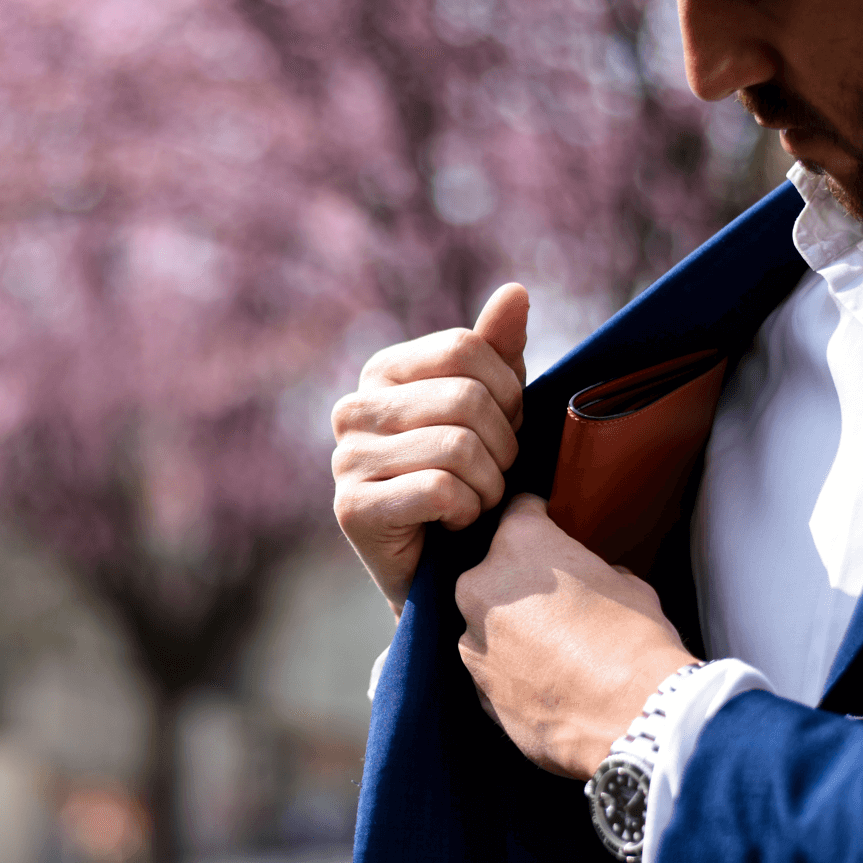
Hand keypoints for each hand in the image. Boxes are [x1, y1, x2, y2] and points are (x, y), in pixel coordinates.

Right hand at [332, 283, 528, 614]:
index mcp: (383, 371)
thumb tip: (516, 292)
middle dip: (504, 446)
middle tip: (494, 475)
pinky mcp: (352, 509)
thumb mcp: (491, 410)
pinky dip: (466, 513)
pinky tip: (452, 524)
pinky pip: (441, 490)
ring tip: (475, 501)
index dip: (508, 392)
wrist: (442, 571)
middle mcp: (353, 408)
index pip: (465, 348)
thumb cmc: (468, 481)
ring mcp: (345, 459)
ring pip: (458, 447)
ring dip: (489, 485)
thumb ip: (498, 352)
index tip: (505, 429)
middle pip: (466, 397)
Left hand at [455, 493, 698, 778]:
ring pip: (486, 623)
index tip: (550, 529)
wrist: (633, 716)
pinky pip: (491, 668)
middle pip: (493, 571)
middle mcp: (481, 586)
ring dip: (511, 631)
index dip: (539, 519)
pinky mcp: (475, 688)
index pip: (519, 510)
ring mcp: (472, 640)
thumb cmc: (636, 640)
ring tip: (556, 652)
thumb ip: (593, 570)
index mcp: (519, 544)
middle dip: (519, 583)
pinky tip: (549, 684)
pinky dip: (512, 672)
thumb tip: (590, 579)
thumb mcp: (628, 584)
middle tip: (558, 604)